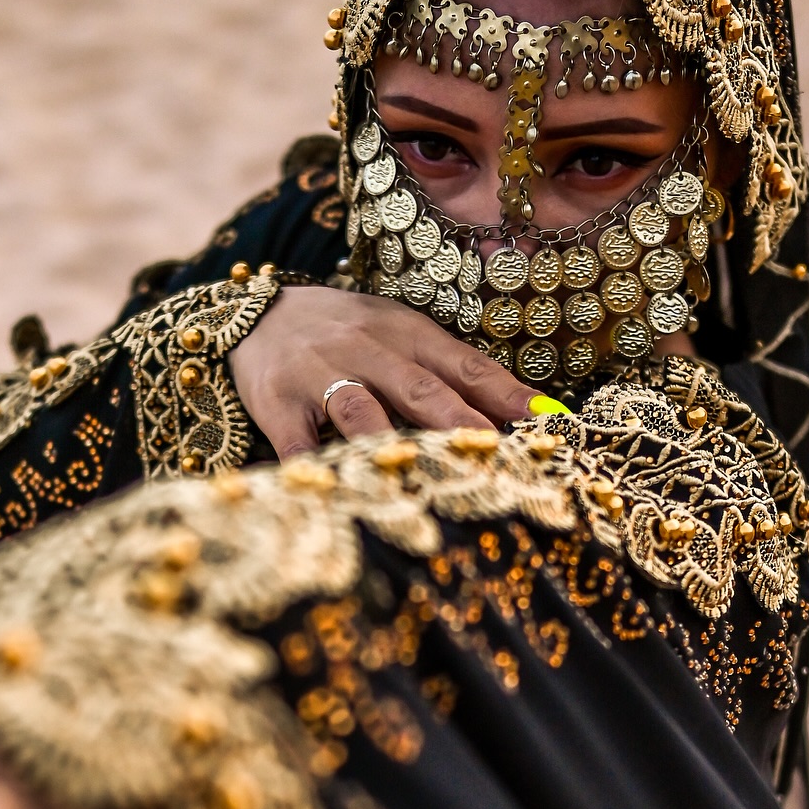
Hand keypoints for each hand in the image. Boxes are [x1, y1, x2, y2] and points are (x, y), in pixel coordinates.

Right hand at [227, 284, 535, 459]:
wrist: (260, 314)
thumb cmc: (349, 332)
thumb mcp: (402, 336)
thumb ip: (451, 373)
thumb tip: (518, 416)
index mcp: (408, 335)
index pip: (466, 366)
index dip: (505, 394)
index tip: (547, 421)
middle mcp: (369, 352)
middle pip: (419, 389)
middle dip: (458, 422)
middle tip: (493, 453)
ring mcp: (321, 378)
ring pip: (361, 413)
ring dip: (393, 443)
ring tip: (422, 477)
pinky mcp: (279, 407)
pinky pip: (299, 444)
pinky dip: (316, 470)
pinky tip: (337, 494)